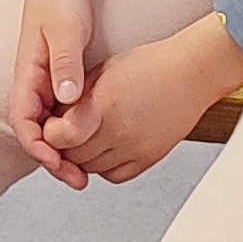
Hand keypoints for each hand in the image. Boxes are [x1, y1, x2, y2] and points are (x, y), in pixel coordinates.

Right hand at [8, 0, 107, 186]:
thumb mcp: (65, 29)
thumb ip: (65, 63)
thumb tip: (66, 98)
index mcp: (26, 74)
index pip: (23, 123)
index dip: (38, 149)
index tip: (59, 165)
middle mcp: (32, 83)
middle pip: (36, 132)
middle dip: (54, 159)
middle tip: (80, 179)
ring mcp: (46, 82)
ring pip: (50, 126)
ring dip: (65, 149)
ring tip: (88, 169)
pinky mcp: (61, 78)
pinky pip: (63, 113)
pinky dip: (74, 131)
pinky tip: (95, 140)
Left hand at [50, 17, 242, 187]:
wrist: (191, 73)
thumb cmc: (149, 65)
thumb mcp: (103, 72)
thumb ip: (76, 99)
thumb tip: (54, 120)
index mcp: (103, 104)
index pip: (60, 136)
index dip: (51, 132)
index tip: (55, 124)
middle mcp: (117, 130)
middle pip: (72, 156)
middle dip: (64, 145)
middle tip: (70, 130)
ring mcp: (134, 147)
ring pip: (90, 169)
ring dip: (83, 156)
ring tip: (91, 135)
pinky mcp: (148, 158)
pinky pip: (114, 176)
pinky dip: (105, 166)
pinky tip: (109, 146)